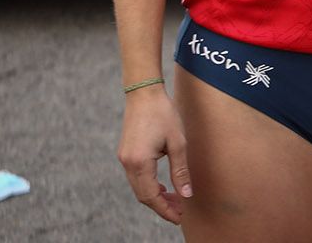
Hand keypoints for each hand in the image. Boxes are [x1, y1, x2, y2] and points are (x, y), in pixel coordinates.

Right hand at [116, 86, 191, 223]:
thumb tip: (186, 194)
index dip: (165, 210)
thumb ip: (181, 171)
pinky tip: (164, 187)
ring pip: (139, 187)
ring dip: (156, 196)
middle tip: (180, 211)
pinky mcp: (126, 153)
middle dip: (161, 206)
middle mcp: (127, 163)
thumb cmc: (163, 114)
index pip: (151, 196)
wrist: (144, 93)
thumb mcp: (178, 143)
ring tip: (176, 200)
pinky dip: (149, 185)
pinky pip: (136, 177)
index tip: (179, 218)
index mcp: (139, 163)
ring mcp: (124, 158)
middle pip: (143, 195)